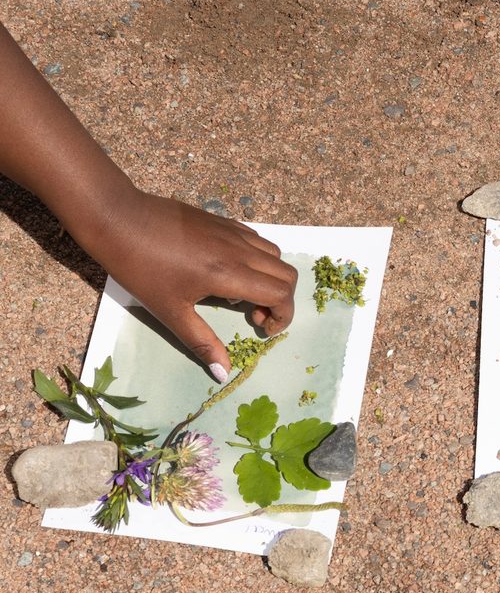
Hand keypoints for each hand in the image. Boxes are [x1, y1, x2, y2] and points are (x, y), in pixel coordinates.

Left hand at [90, 189, 297, 380]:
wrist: (120, 220)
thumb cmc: (141, 268)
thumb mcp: (170, 311)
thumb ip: (202, 342)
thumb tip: (224, 372)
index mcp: (229, 274)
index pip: (281, 294)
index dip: (282, 317)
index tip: (261, 328)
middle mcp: (239, 250)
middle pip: (287, 274)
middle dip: (281, 301)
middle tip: (253, 315)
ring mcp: (233, 232)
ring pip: (275, 255)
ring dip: (270, 279)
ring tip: (241, 294)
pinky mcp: (223, 221)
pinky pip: (256, 241)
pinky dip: (257, 260)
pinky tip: (228, 271)